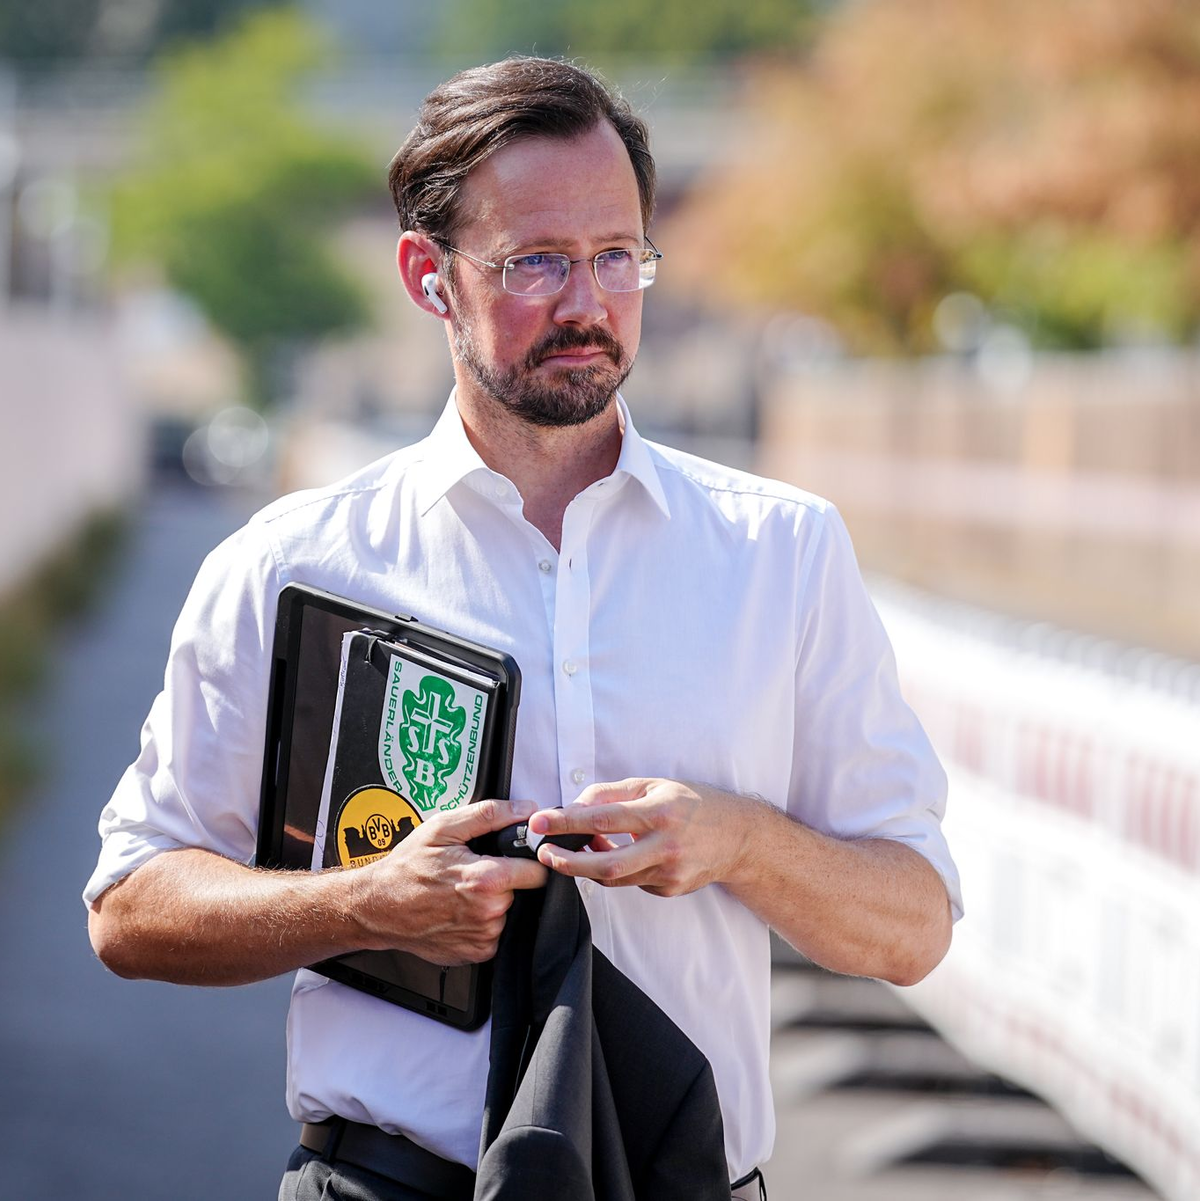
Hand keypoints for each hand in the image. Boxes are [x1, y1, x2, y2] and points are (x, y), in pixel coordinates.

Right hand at [352, 798, 547, 964]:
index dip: (529, 860)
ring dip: (492, 902)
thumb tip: (524, 809)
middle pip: (521, 891)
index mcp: (485, 881)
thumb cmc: (407, 868)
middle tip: (474, 871)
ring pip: (507, 912)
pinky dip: (482, 922)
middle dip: (505, 880)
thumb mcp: (443, 828)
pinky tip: (458, 911)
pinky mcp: (477, 953)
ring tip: (461, 892)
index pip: (538, 872)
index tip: (515, 857)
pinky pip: (494, 933)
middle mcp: (488, 913)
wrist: (378, 906)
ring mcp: (483, 937)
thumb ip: (489, 815)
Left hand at [527, 779, 758, 897]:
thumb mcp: (654, 785)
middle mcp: (665, 846)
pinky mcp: (670, 889)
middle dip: (568, 863)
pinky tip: (620, 854)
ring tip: (579, 849)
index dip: (567, 822)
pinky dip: (617, 870)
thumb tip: (576, 806)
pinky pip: (632, 882)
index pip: (604, 818)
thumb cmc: (695, 804)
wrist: (739, 837)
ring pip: (615, 878)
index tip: (540, 822)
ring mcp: (669, 872)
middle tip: (545, 854)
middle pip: (606, 865)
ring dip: (588, 866)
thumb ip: (612, 794)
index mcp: (660, 812)